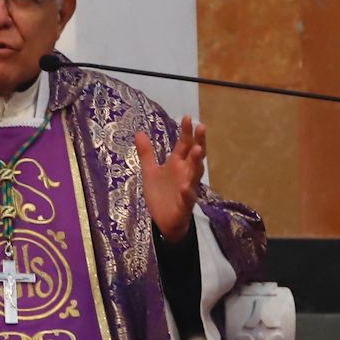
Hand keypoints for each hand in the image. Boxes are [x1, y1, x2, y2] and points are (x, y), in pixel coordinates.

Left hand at [135, 116, 205, 241]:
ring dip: (196, 163)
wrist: (164, 221)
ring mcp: (188, 188)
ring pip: (195, 174)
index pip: (184, 144)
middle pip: (195, 155)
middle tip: (201, 127)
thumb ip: (147, 153)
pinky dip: (188, 192)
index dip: (186, 131)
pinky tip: (186, 187)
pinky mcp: (185, 204)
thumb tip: (139, 132)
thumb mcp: (150, 171)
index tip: (186, 117)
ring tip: (197, 150)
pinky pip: (188, 197)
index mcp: (178, 164)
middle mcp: (186, 173)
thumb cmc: (161, 194)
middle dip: (198, 141)